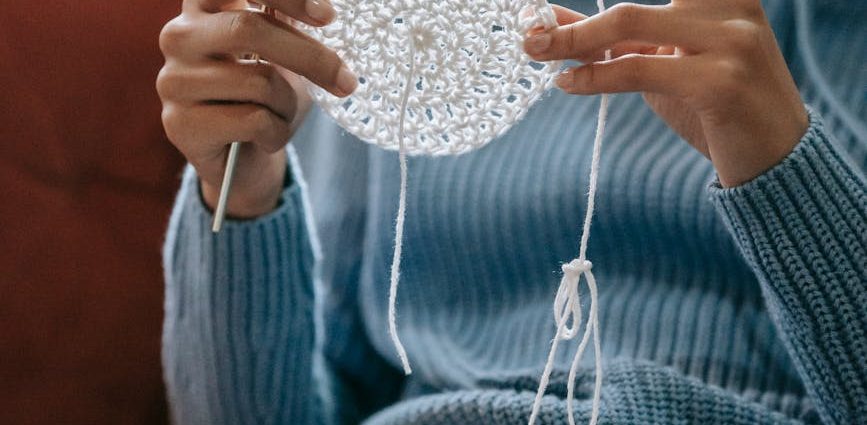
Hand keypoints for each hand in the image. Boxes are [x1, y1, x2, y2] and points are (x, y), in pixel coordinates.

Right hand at [157, 0, 356, 216]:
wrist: (239, 160)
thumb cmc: (266, 98)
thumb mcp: (285, 56)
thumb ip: (290, 27)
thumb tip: (325, 12)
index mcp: (204, 7)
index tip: (328, 16)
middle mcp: (179, 36)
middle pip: (249, 29)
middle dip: (310, 57)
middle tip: (347, 81)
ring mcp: (173, 79)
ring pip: (258, 82)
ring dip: (288, 106)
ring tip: (281, 116)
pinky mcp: (178, 123)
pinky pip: (253, 120)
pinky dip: (276, 133)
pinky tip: (265, 138)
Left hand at [524, 1, 807, 186]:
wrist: (779, 160)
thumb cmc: (720, 107)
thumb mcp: (668, 63)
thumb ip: (623, 41)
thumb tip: (559, 24)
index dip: (597, 6)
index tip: (546, 11)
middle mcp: (731, 7)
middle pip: (630, 9)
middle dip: (572, 27)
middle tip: (530, 35)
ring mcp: (731, 41)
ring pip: (630, 27)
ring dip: (572, 43)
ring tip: (538, 53)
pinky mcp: (721, 81)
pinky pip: (639, 69)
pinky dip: (596, 76)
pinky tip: (568, 83)